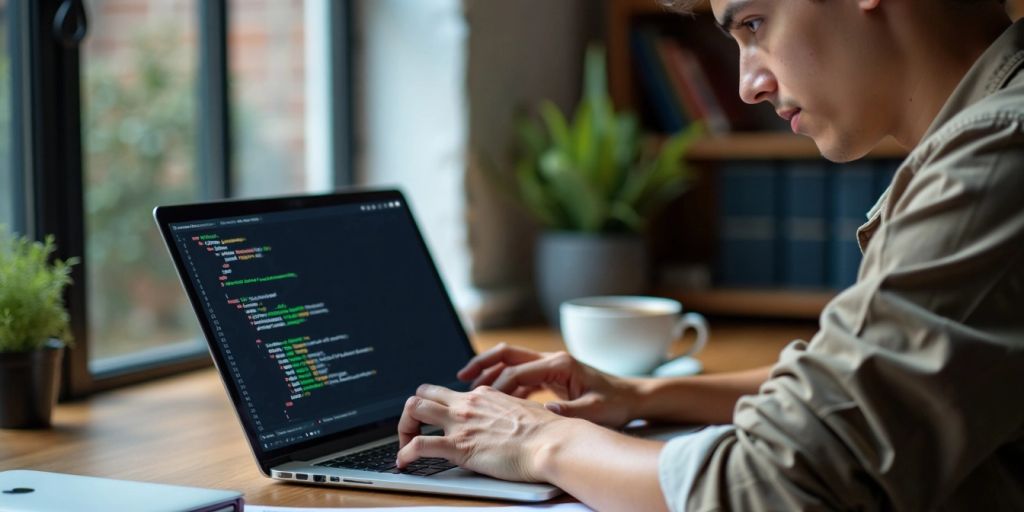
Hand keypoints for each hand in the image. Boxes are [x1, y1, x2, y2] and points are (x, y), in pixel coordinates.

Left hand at [396, 384, 576, 481]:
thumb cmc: (549, 432)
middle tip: (414, 431)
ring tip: (403, 446)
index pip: (448, 392)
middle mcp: (468, 404)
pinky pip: (419, 445)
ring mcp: (461, 423)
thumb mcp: (526, 411)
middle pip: (423, 394)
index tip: (436, 421)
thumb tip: (516, 418)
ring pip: (413, 409)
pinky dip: (404, 454)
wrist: (553, 443)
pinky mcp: (459, 446)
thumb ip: (512, 412)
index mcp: (484, 395)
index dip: (437, 406)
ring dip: (403, 428)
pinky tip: (403, 463)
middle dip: (412, 412)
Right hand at [457, 343, 639, 426]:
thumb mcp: (595, 411)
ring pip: (512, 363)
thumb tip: (545, 413)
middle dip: (483, 363)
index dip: (498, 386)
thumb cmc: (616, 403)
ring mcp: (551, 366)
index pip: (518, 372)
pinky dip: (505, 384)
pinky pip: (521, 376)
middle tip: (461, 377)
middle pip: (508, 354)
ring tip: (470, 388)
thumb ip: (570, 412)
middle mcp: (552, 360)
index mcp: (560, 364)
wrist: (633, 397)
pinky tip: (495, 399)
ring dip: (491, 373)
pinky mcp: (552, 376)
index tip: (481, 400)